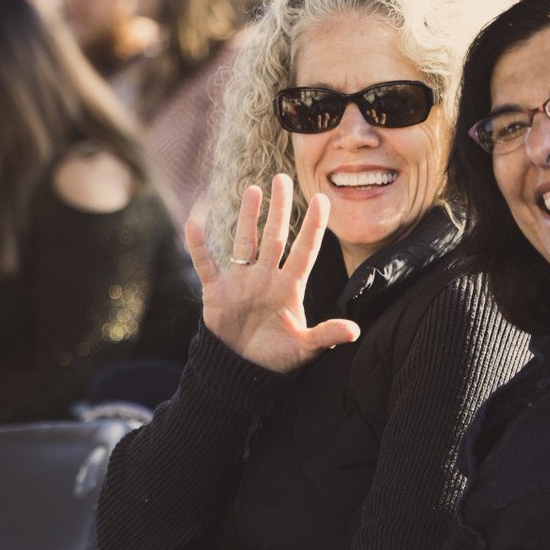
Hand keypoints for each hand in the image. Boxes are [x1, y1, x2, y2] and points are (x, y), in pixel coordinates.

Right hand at [185, 173, 360, 372]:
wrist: (241, 372)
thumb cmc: (276, 359)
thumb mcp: (304, 348)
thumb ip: (326, 335)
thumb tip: (355, 331)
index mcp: (289, 287)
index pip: (305, 250)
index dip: (313, 225)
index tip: (322, 198)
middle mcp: (266, 277)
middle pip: (275, 236)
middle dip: (279, 208)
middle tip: (282, 178)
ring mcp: (241, 281)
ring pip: (245, 241)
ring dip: (247, 217)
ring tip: (253, 189)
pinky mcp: (217, 291)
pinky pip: (206, 263)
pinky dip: (198, 245)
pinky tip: (194, 222)